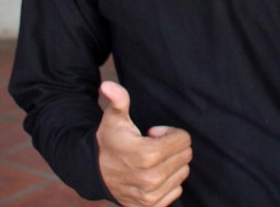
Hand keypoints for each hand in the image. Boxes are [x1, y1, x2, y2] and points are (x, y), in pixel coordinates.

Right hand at [97, 81, 191, 206]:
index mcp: (146, 155)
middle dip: (172, 147)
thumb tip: (108, 85)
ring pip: (183, 171)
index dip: (169, 133)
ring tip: (151, 161)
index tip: (153, 134)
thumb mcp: (113, 119)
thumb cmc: (109, 141)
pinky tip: (151, 175)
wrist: (94, 173)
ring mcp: (151, 195)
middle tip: (153, 146)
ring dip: (171, 164)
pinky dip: (168, 181)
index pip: (184, 140)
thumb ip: (117, 101)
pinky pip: (177, 189)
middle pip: (186, 155)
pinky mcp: (151, 206)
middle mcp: (151, 179)